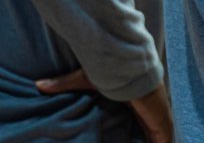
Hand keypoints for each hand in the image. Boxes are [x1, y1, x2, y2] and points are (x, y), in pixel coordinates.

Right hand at [36, 69, 172, 141]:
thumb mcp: (87, 80)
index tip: (121, 139)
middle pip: (146, 134)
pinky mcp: (162, 125)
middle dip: (140, 140)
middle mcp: (147, 113)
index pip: (135, 124)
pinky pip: (164, 142)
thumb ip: (65, 84)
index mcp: (134, 105)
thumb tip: (38, 84)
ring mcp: (157, 120)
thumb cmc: (115, 71)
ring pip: (156, 140)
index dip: (130, 134)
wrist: (133, 69)